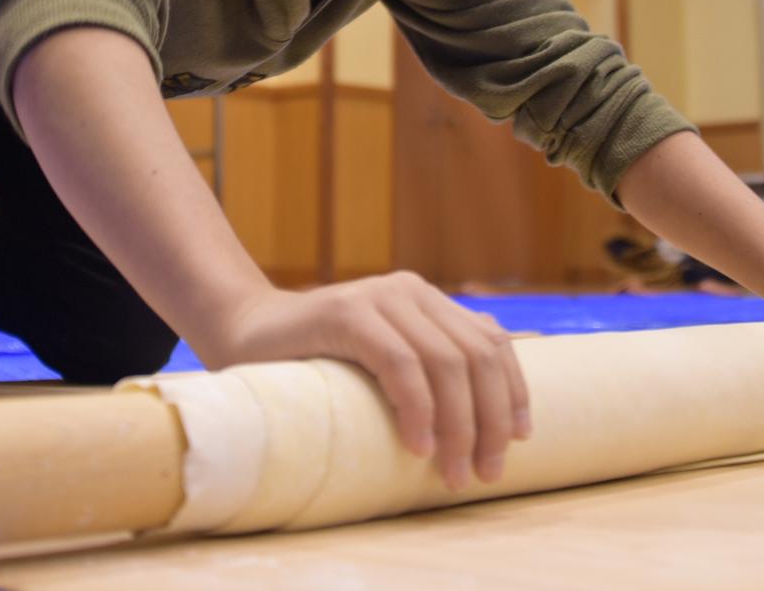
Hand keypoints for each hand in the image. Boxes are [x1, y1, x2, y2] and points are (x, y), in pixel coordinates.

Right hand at [196, 272, 530, 489]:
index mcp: (425, 299)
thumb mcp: (382, 357)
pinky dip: (417, 408)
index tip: (521, 439)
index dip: (514, 390)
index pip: (491, 340)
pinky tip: (418, 445)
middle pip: (476, 356)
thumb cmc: (313, 360)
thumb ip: (424, 360)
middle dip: (491, 420)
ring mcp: (379, 298)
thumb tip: (488, 402)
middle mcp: (410, 291)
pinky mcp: (347, 314)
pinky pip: (399, 363)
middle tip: (487, 472)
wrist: (242, 331)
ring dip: (459, 426)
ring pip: (446, 362)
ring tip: (453, 472)